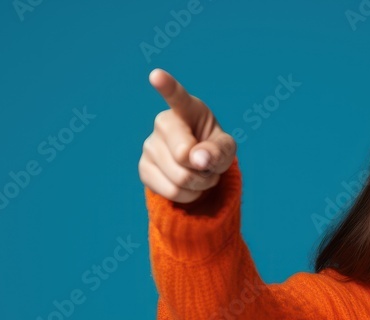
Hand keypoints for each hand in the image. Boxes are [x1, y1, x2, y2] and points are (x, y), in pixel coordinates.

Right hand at [140, 68, 237, 203]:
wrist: (199, 168)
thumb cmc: (214, 149)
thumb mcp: (226, 149)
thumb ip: (218, 151)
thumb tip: (197, 159)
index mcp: (187, 109)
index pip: (176, 96)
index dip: (166, 86)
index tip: (156, 75)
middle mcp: (163, 123)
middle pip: (183, 155)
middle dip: (203, 169)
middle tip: (207, 165)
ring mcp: (149, 146)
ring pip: (179, 178)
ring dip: (199, 184)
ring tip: (199, 174)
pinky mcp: (144, 169)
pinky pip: (171, 192)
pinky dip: (188, 195)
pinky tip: (188, 185)